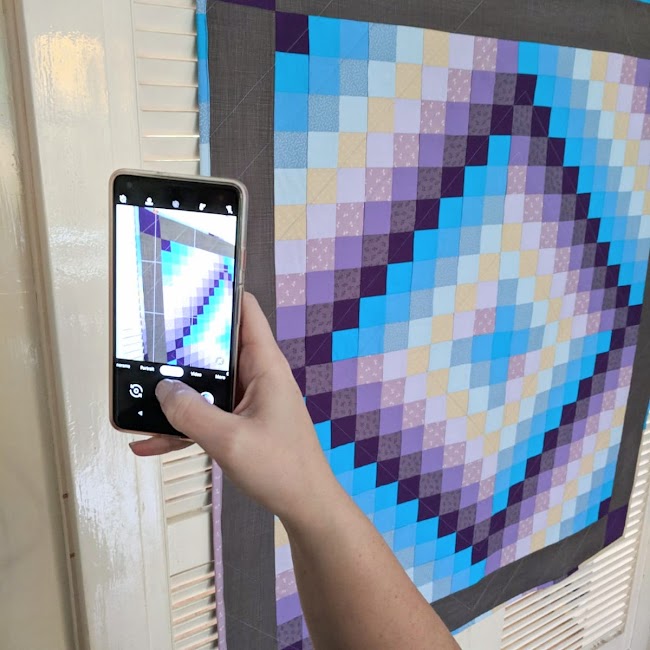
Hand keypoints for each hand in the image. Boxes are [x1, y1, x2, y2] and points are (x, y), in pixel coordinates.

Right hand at [130, 293, 338, 521]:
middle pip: (215, 347)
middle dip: (181, 345)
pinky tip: (147, 440)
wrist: (305, 505)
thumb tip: (161, 390)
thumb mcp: (230, 439)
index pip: (244, 310)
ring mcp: (247, 400)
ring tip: (135, 396)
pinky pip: (206, 415)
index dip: (218, 292)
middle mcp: (256, 375)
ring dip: (175, 392)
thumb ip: (191, 413)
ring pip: (206, 384)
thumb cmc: (281, 468)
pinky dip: (181, 424)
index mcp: (264, 365)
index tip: (185, 285)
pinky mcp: (240, 422)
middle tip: (143, 341)